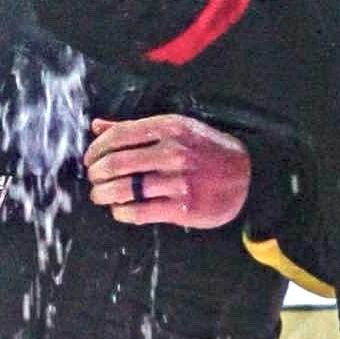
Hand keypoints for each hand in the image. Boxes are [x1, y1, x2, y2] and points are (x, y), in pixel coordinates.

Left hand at [84, 114, 251, 229]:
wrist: (248, 175)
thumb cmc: (207, 150)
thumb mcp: (178, 129)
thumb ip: (136, 128)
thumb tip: (97, 126)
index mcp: (170, 128)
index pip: (119, 136)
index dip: (96, 149)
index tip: (91, 159)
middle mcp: (174, 152)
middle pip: (115, 164)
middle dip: (96, 174)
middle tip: (95, 179)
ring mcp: (178, 180)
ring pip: (123, 190)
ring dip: (103, 195)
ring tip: (102, 195)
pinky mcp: (182, 206)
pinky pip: (138, 212)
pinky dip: (121, 212)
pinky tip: (121, 209)